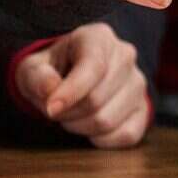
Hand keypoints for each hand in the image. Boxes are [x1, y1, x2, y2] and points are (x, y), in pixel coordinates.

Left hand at [14, 23, 150, 148]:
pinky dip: (102, 140)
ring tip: (71, 116)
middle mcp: (125, 55)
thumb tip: (51, 91)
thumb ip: (37, 77)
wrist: (70, 75)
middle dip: (68, 113)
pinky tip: (89, 128)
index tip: (50, 109)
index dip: (71, 93)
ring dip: (81, 127)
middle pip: (96, 99)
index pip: (93, 67)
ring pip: (108, 120)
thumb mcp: (32, 68)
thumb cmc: (51, 70)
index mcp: (98, 37)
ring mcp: (138, 82)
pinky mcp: (144, 108)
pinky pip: (126, 135)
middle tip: (55, 110)